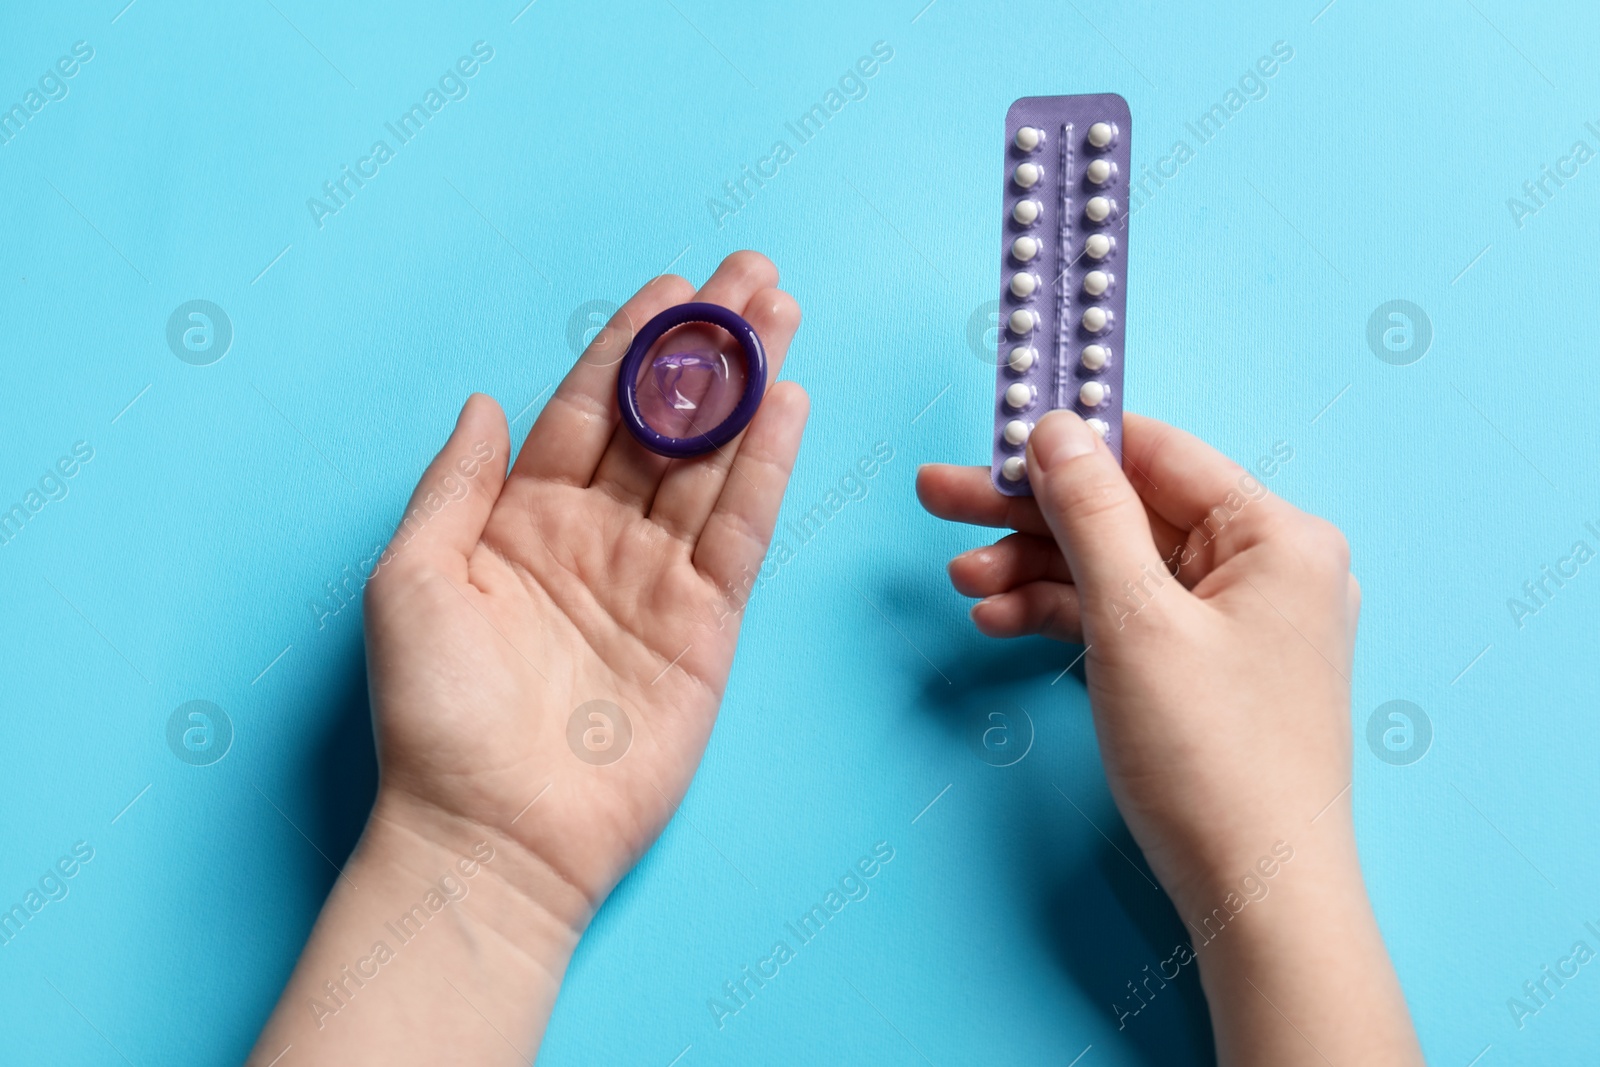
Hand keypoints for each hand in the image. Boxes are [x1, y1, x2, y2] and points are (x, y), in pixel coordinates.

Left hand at [364, 251, 806, 926]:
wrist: (493, 833)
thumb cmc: (435, 715)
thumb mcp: (408, 580)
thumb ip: (455, 485)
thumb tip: (482, 401)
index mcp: (523, 521)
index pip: (588, 410)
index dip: (631, 346)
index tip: (672, 286)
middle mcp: (595, 537)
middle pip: (665, 422)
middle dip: (709, 348)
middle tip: (753, 277)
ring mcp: (654, 579)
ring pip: (712, 463)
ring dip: (751, 389)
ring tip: (783, 316)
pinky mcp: (704, 626)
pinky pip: (740, 533)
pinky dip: (767, 470)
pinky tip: (791, 407)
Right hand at [918, 411, 1421, 1063]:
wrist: (1253, 894)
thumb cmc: (1212, 758)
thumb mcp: (1133, 619)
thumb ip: (1089, 514)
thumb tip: (1053, 429)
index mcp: (1276, 535)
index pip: (1156, 453)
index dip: (1066, 442)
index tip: (990, 436)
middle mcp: (1266, 566)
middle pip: (1126, 511)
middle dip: (1029, 513)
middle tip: (939, 496)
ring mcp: (1237, 620)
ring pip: (1117, 566)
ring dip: (1036, 569)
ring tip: (962, 580)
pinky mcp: (1208, 665)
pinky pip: (1127, 616)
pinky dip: (1066, 616)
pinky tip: (1000, 620)